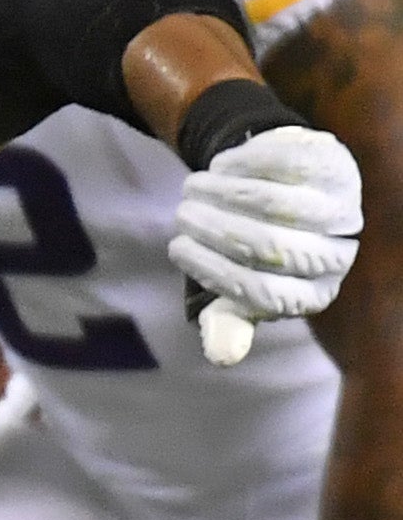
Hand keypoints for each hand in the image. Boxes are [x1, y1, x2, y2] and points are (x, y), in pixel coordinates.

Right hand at [172, 125, 360, 353]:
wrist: (290, 193)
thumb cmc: (256, 248)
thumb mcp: (239, 287)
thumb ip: (228, 320)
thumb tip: (222, 356)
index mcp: (313, 295)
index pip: (261, 292)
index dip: (211, 270)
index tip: (176, 248)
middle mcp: (337, 256)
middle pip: (271, 247)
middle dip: (215, 228)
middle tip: (181, 214)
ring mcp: (342, 208)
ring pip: (277, 204)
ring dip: (223, 193)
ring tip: (192, 187)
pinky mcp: (336, 167)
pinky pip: (285, 164)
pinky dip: (243, 164)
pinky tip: (219, 166)